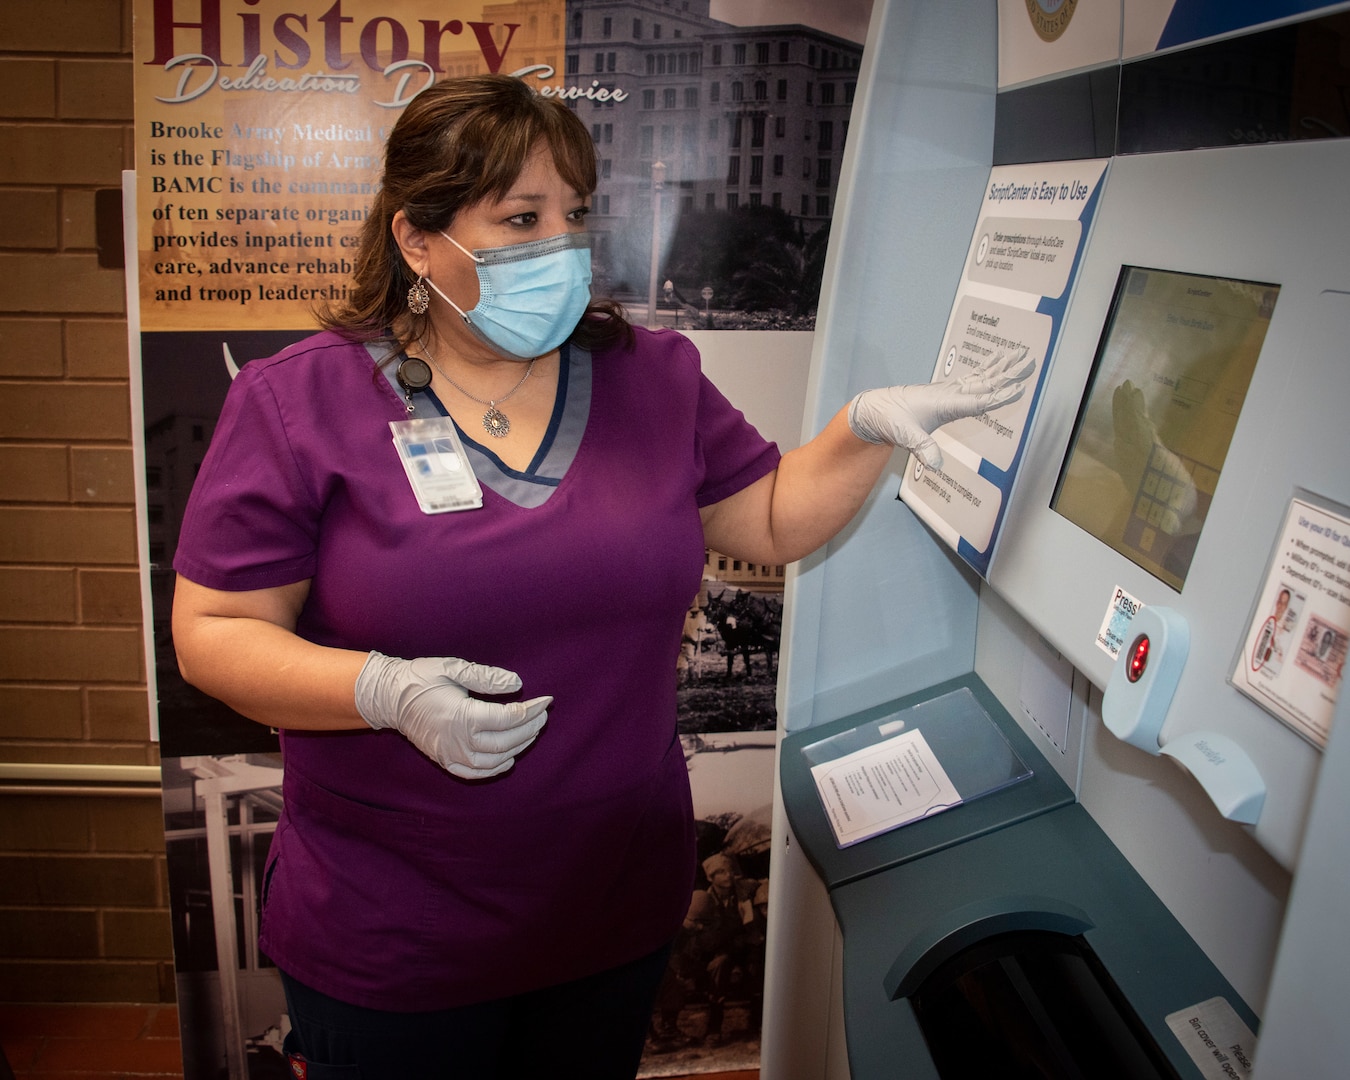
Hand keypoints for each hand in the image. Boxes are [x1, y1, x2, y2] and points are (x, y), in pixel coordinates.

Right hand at [354, 652, 550, 778]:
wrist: (389, 697)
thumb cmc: (422, 678)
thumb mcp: (454, 669)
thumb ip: (486, 677)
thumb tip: (517, 684)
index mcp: (464, 716)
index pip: (510, 718)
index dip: (533, 710)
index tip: (547, 700)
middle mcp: (459, 740)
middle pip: (507, 741)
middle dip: (530, 728)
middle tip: (544, 715)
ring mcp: (451, 754)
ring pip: (494, 760)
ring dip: (518, 748)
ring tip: (531, 732)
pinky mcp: (444, 760)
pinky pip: (474, 773)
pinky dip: (494, 769)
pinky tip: (508, 760)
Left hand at [848, 347, 1035, 467]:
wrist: (875, 410)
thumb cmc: (890, 420)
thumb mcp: (905, 436)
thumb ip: (923, 449)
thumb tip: (936, 465)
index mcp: (945, 403)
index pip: (979, 400)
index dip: (999, 396)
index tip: (1019, 388)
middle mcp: (950, 394)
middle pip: (985, 383)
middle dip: (1008, 373)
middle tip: (1029, 360)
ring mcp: (947, 391)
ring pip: (980, 378)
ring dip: (1000, 367)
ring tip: (1018, 355)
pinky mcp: (944, 393)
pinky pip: (970, 380)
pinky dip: (985, 372)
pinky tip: (992, 366)